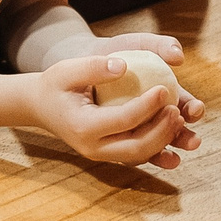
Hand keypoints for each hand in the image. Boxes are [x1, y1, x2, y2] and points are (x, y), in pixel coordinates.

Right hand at [31, 45, 201, 168]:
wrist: (41, 106)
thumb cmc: (55, 84)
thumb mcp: (67, 70)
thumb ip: (93, 67)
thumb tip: (123, 65)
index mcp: (83, 127)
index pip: (123, 120)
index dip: (148, 106)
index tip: (164, 88)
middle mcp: (93, 148)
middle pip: (137, 147)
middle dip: (162, 131)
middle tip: (178, 110)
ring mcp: (102, 154)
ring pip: (140, 155)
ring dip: (164, 141)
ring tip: (179, 119)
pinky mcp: (110, 154)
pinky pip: (138, 155)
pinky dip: (158, 147)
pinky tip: (174, 134)